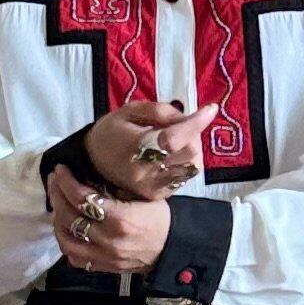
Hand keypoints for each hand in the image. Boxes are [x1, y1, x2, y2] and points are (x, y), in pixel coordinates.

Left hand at [47, 163, 173, 273]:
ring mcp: (104, 257)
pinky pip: (75, 258)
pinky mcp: (104, 267)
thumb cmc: (159, 217)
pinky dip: (66, 242)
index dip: (67, 182)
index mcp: (120, 219)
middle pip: (69, 217)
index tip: (61, 169)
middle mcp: (108, 240)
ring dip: (57, 219)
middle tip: (54, 181)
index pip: (82, 198)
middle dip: (57, 195)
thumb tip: (87, 176)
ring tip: (57, 203)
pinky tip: (66, 227)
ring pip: (66, 240)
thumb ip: (113, 188)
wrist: (173, 247)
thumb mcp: (141, 195)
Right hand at [83, 98, 211, 197]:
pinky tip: (172, 155)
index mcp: (134, 147)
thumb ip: (160, 111)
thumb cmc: (112, 132)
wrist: (93, 163)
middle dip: (193, 135)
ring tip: (176, 140)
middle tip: (182, 126)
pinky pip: (185, 177)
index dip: (194, 124)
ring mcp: (152, 186)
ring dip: (192, 148)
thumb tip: (189, 117)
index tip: (210, 109)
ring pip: (192, 166)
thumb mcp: (129, 111)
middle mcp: (144, 171)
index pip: (171, 138)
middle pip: (188, 152)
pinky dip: (186, 162)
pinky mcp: (158, 195)